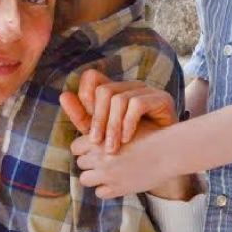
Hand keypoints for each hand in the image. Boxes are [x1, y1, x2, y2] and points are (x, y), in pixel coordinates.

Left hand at [59, 69, 177, 153]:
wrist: (168, 153)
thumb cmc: (135, 143)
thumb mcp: (106, 132)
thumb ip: (86, 118)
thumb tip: (63, 95)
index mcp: (116, 90)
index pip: (92, 79)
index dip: (85, 98)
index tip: (88, 132)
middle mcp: (130, 86)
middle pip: (104, 92)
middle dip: (99, 120)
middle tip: (98, 144)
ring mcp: (146, 90)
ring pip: (119, 99)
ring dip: (113, 126)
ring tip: (113, 147)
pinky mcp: (161, 98)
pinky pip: (136, 104)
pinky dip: (129, 123)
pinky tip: (128, 139)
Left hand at [71, 123, 174, 198]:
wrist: (167, 152)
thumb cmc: (150, 135)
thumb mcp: (126, 125)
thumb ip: (107, 130)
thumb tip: (94, 135)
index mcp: (99, 140)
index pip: (75, 147)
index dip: (84, 148)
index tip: (94, 148)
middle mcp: (99, 157)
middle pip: (80, 163)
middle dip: (90, 162)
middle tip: (105, 160)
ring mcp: (107, 174)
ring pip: (85, 179)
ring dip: (94, 176)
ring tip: (108, 172)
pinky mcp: (117, 189)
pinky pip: (99, 193)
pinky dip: (106, 189)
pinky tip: (117, 181)